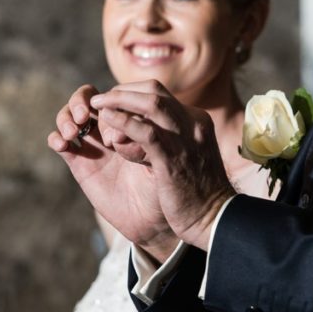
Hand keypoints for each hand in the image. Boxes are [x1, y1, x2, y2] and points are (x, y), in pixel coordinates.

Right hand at [48, 85, 177, 259]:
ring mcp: (93, 144)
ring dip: (66, 117)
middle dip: (80, 100)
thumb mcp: (164, 157)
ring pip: (69, 117)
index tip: (117, 112)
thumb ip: (151, 138)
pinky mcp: (79, 164)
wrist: (155, 220)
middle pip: (86, 98)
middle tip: (84, 114)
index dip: (112, 97)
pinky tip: (63, 144)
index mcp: (132, 120)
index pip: (115, 94)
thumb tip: (134, 121)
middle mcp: (111, 128)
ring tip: (73, 131)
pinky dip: (56, 138)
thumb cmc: (167, 184)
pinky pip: (60, 144)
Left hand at [92, 80, 236, 250]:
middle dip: (121, 92)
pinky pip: (146, 132)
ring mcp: (185, 139)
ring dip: (119, 101)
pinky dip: (124, 123)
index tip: (111, 102)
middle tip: (98, 100)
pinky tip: (108, 123)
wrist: (216, 219)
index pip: (160, 93)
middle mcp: (192, 124)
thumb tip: (142, 128)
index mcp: (196, 121)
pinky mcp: (174, 159)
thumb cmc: (198, 193)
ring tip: (96, 105)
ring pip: (151, 104)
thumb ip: (170, 138)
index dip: (131, 93)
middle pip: (154, 92)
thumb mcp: (188, 154)